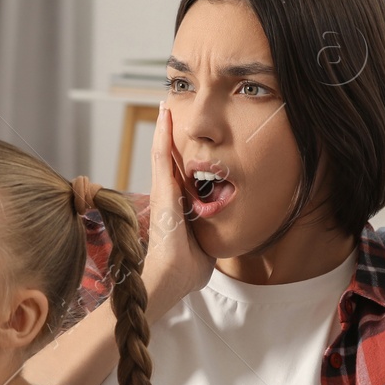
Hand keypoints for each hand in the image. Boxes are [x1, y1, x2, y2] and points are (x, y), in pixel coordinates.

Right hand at [141, 101, 214, 315]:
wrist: (173, 278)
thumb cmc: (188, 269)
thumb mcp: (206, 244)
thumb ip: (212, 233)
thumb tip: (223, 232)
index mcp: (179, 206)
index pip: (180, 174)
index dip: (183, 155)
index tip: (188, 139)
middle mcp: (168, 195)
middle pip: (170, 158)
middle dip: (171, 135)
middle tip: (172, 110)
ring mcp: (163, 191)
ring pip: (163, 152)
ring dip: (165, 128)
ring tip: (166, 105)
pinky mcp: (162, 191)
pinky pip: (162, 156)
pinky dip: (163, 134)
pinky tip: (165, 115)